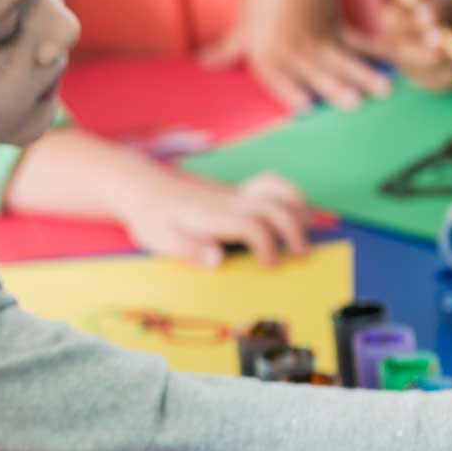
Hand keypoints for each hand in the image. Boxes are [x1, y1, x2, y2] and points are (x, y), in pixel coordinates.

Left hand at [116, 171, 312, 266]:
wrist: (144, 189)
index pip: (252, 225)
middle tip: (301, 254)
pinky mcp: (237, 193)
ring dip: (299, 210)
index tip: (270, 265)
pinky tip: (294, 213)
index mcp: (213, 216)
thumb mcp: (159, 240)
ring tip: (307, 232)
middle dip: (294, 229)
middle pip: (274, 207)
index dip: (267, 245)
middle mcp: (229, 202)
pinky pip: (271, 185)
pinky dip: (290, 195)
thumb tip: (217, 260)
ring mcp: (235, 195)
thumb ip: (188, 250)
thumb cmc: (152, 218)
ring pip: (278, 191)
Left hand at [200, 0, 391, 111]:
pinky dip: (377, 54)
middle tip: (352, 103)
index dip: (290, 91)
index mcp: (267, 52)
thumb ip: (227, 49)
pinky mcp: (338, 28)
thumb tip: (203, 61)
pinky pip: (360, 42)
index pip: (277, 76)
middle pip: (316, 71)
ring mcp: (319, 39)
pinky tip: (393, 66)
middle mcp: (294, 49)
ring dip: (363, 75)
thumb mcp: (242, 24)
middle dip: (334, 87)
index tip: (304, 107)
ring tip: (382, 90)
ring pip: (343, 59)